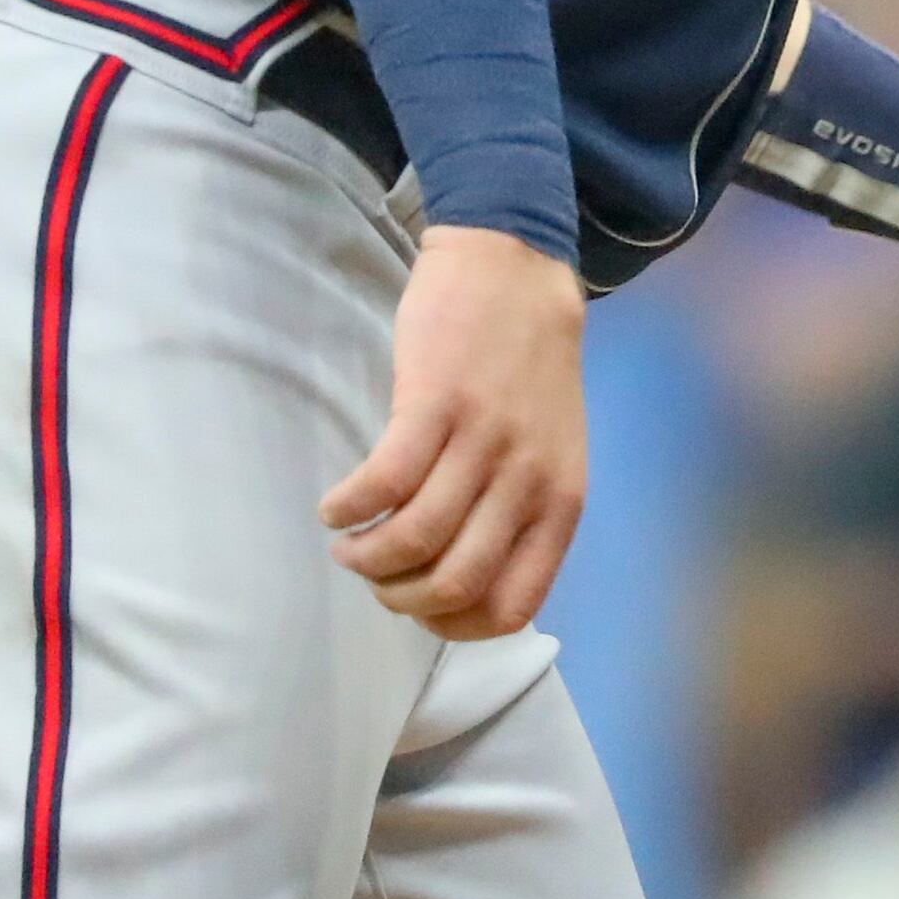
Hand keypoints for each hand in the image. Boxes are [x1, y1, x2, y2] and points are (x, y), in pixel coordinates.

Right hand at [322, 224, 588, 639]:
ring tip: (348, 545)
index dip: (454, 627)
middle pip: (455, 583)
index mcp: (560, 503)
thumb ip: (522, 516)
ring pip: (416, 540)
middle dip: (401, 599)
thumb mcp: (553, 453)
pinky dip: (350, 508)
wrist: (519, 270)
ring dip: (366, 558)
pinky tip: (337, 505)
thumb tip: (462, 589)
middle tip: (375, 576)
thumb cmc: (528, 370)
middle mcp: (528, 479)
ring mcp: (485, 440)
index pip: (512, 607)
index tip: (420, 607)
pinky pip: (385, 483)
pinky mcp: (437, 402)